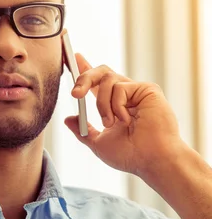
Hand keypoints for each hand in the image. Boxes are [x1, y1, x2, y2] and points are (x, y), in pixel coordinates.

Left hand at [64, 54, 184, 177]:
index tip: (75, 58)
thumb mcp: (99, 144)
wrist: (150, 159)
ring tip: (111, 123)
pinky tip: (128, 120)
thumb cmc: (130, 156)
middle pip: (101, 73)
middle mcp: (126, 96)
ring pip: (107, 79)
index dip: (86, 69)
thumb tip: (68, 119)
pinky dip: (117, 106)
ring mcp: (136, 91)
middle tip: (75, 94)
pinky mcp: (147, 89)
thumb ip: (83, 131)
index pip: (98, 83)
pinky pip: (120, 87)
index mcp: (114, 106)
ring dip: (102, 104)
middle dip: (84, 78)